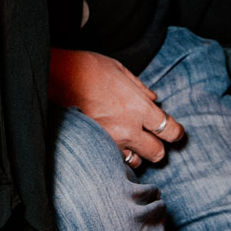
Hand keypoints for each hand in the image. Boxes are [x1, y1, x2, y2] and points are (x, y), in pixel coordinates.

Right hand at [50, 48, 184, 166]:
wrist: (54, 77)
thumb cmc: (86, 68)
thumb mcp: (119, 70)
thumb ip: (140, 88)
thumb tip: (153, 99)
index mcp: (139, 107)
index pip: (170, 130)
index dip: (176, 133)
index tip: (174, 131)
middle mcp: (128, 129)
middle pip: (157, 153)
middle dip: (157, 147)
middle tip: (151, 139)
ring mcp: (110, 141)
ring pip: (136, 162)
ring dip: (136, 154)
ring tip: (128, 142)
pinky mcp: (95, 148)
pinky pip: (114, 162)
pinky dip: (117, 157)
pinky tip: (112, 147)